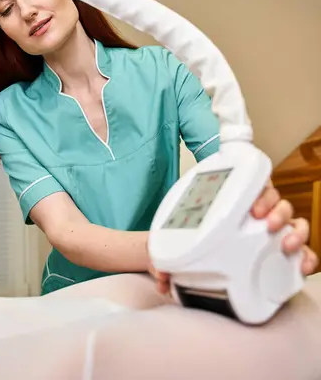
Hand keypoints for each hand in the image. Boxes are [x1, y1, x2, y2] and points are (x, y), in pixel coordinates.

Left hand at [148, 181, 318, 294]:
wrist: (200, 259)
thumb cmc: (194, 239)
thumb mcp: (181, 236)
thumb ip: (168, 251)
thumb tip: (159, 277)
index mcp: (239, 199)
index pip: (259, 187)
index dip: (262, 194)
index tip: (254, 209)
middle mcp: (259, 213)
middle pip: (279, 203)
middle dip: (278, 211)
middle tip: (266, 223)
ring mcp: (272, 231)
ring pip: (294, 222)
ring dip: (295, 230)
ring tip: (287, 244)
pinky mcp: (281, 251)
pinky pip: (302, 250)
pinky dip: (306, 255)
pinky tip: (301, 265)